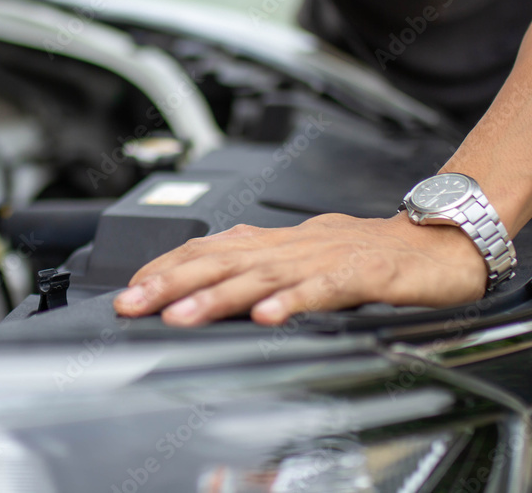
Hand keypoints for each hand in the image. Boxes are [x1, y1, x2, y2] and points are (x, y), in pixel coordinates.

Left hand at [113, 212, 487, 326]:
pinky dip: (291, 302)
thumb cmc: (358, 251)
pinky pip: (320, 290)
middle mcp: (285, 247)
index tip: (128, 291)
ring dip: (217, 296)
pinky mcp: (358, 275)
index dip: (163, 268)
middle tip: (134, 302)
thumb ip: (249, 271)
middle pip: (220, 262)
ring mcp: (320, 260)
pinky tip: (267, 317)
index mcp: (268, 243)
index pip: (204, 250)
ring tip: (181, 314)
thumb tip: (194, 289)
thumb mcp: (292, 258)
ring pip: (260, 277)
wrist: (429, 241)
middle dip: (171, 283)